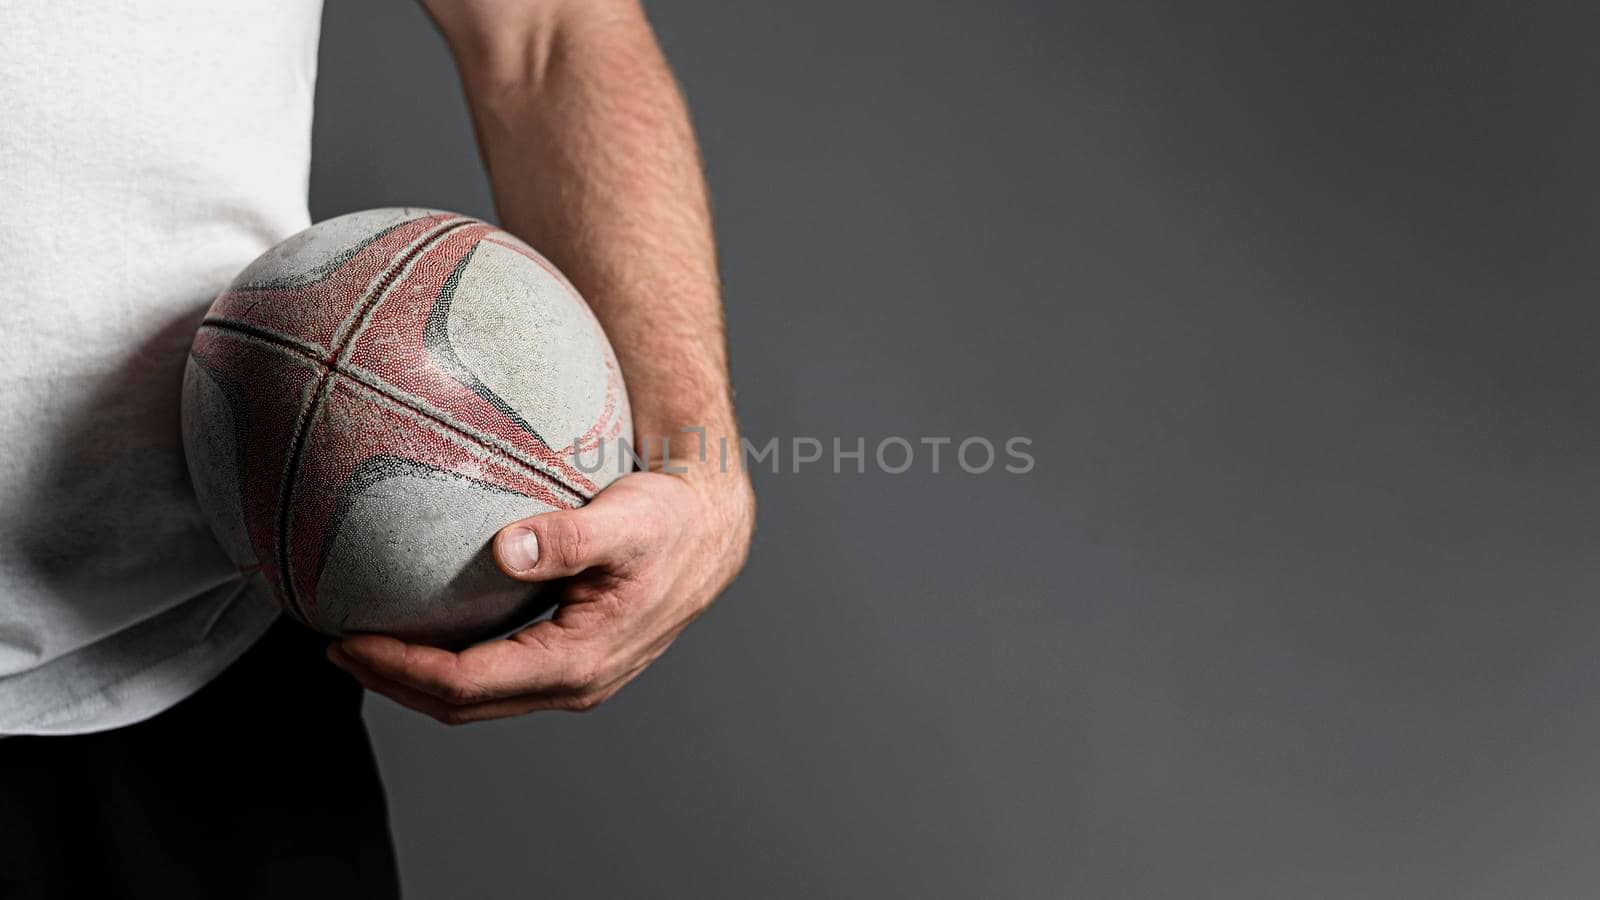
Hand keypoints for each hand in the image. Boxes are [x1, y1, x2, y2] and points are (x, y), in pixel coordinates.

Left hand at [327, 468, 753, 723]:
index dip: (403, 669)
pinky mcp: (568, 661)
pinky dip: (448, 666)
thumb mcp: (626, 520)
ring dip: (417, 681)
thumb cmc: (670, 521)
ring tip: (363, 647)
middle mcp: (575, 682)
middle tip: (335, 647)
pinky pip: (495, 680)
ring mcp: (572, 678)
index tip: (350, 641)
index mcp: (580, 659)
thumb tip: (506, 548)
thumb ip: (569, 537)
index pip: (470, 683)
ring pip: (477, 700)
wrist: (711, 532)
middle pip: (463, 706)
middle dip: (394, 683)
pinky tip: (422, 634)